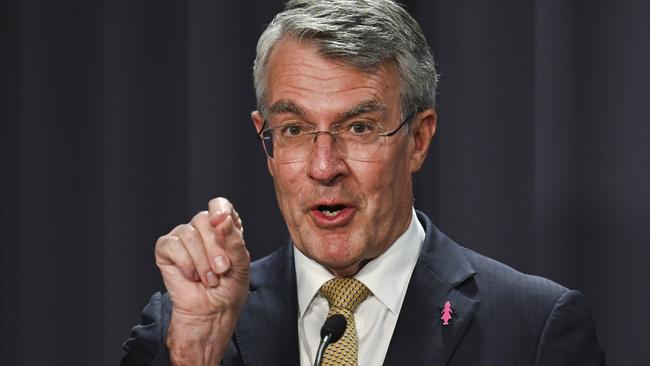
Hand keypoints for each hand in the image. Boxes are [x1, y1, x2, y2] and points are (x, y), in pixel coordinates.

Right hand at [155, 197, 249, 364]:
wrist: (211, 312)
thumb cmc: (228, 288)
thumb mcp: (240, 262)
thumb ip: (233, 239)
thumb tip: (220, 218)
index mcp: (223, 228)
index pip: (220, 205)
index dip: (220, 210)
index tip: (222, 222)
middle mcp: (202, 229)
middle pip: (204, 220)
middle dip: (215, 248)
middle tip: (222, 270)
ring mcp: (182, 237)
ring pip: (188, 234)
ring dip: (202, 262)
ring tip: (209, 280)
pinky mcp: (166, 249)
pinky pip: (173, 246)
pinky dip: (186, 264)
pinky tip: (192, 277)